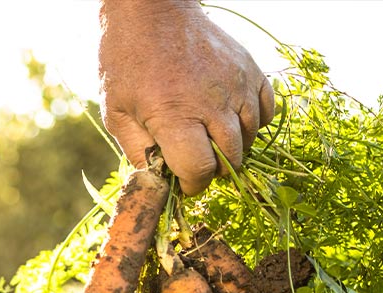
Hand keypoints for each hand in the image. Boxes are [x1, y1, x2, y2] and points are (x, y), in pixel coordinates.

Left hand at [99, 0, 274, 194]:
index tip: (182, 181)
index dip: (191, 185)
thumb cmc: (127, 62)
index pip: (200, 170)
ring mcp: (236, 84)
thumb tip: (159, 182)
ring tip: (209, 139)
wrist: (152, 12)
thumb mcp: (117, 113)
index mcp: (175, 115)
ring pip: (250, 138)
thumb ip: (138, 153)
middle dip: (212, 170)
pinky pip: (266, 111)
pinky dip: (253, 124)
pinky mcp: (250, 70)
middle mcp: (212, 102)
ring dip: (232, 149)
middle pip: (230, 159)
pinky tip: (231, 121)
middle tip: (194, 161)